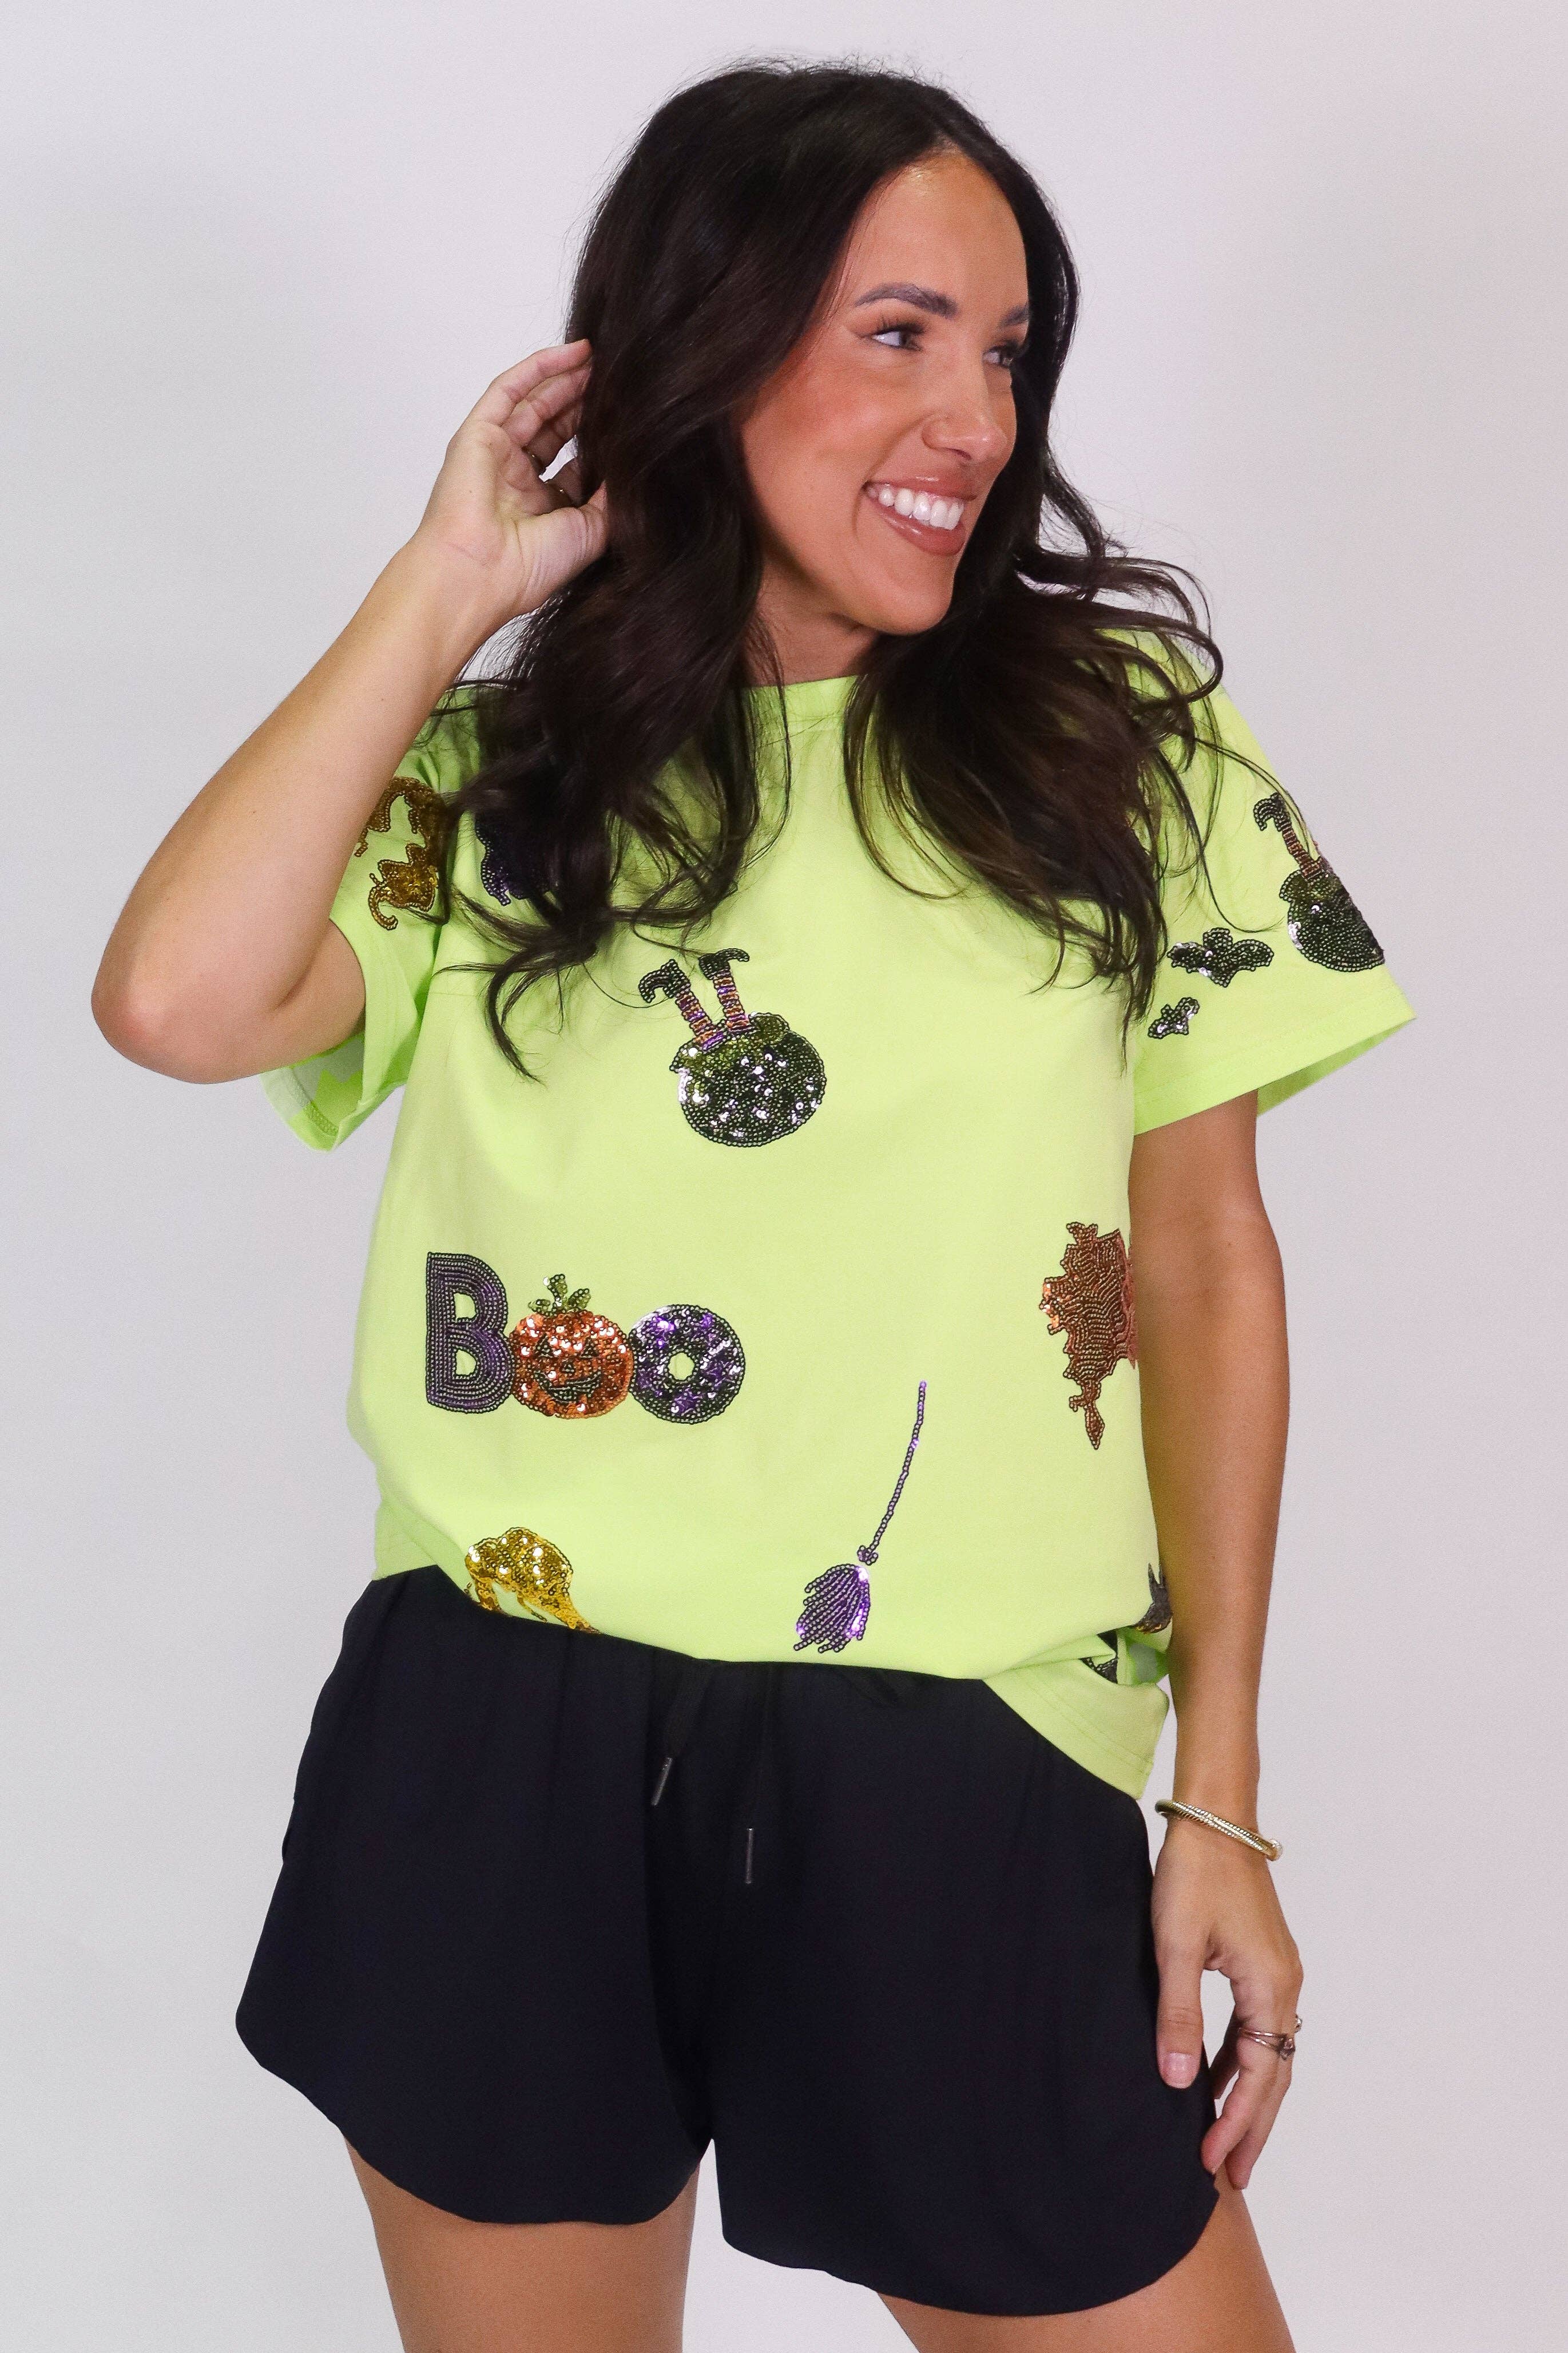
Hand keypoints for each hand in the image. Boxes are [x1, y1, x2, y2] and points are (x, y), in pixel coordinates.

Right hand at [405, 340, 607, 635]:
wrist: (478, 574)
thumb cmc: (527, 568)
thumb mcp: (589, 532)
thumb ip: (610, 500)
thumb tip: (632, 470)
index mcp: (539, 509)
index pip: (573, 464)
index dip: (598, 439)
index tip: (627, 421)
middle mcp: (515, 480)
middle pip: (554, 428)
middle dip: (584, 402)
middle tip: (616, 380)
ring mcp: (494, 455)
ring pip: (534, 404)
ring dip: (567, 380)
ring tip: (601, 360)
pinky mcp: (476, 435)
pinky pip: (509, 390)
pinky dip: (539, 369)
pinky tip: (572, 353)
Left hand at [1150, 1816, 1302, 2188]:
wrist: (1214, 1819)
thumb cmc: (1193, 1875)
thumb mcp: (1175, 1947)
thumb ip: (1179, 2016)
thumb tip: (1179, 2084)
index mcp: (1271, 1987)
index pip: (1259, 2076)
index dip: (1236, 2123)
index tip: (1212, 2164)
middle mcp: (1285, 1985)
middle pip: (1274, 2074)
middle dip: (1252, 2127)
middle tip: (1230, 2177)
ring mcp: (1276, 1972)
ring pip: (1266, 2053)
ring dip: (1245, 2096)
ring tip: (1222, 2141)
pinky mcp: (1261, 1960)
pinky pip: (1255, 2026)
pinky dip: (1237, 2060)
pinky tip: (1211, 2079)